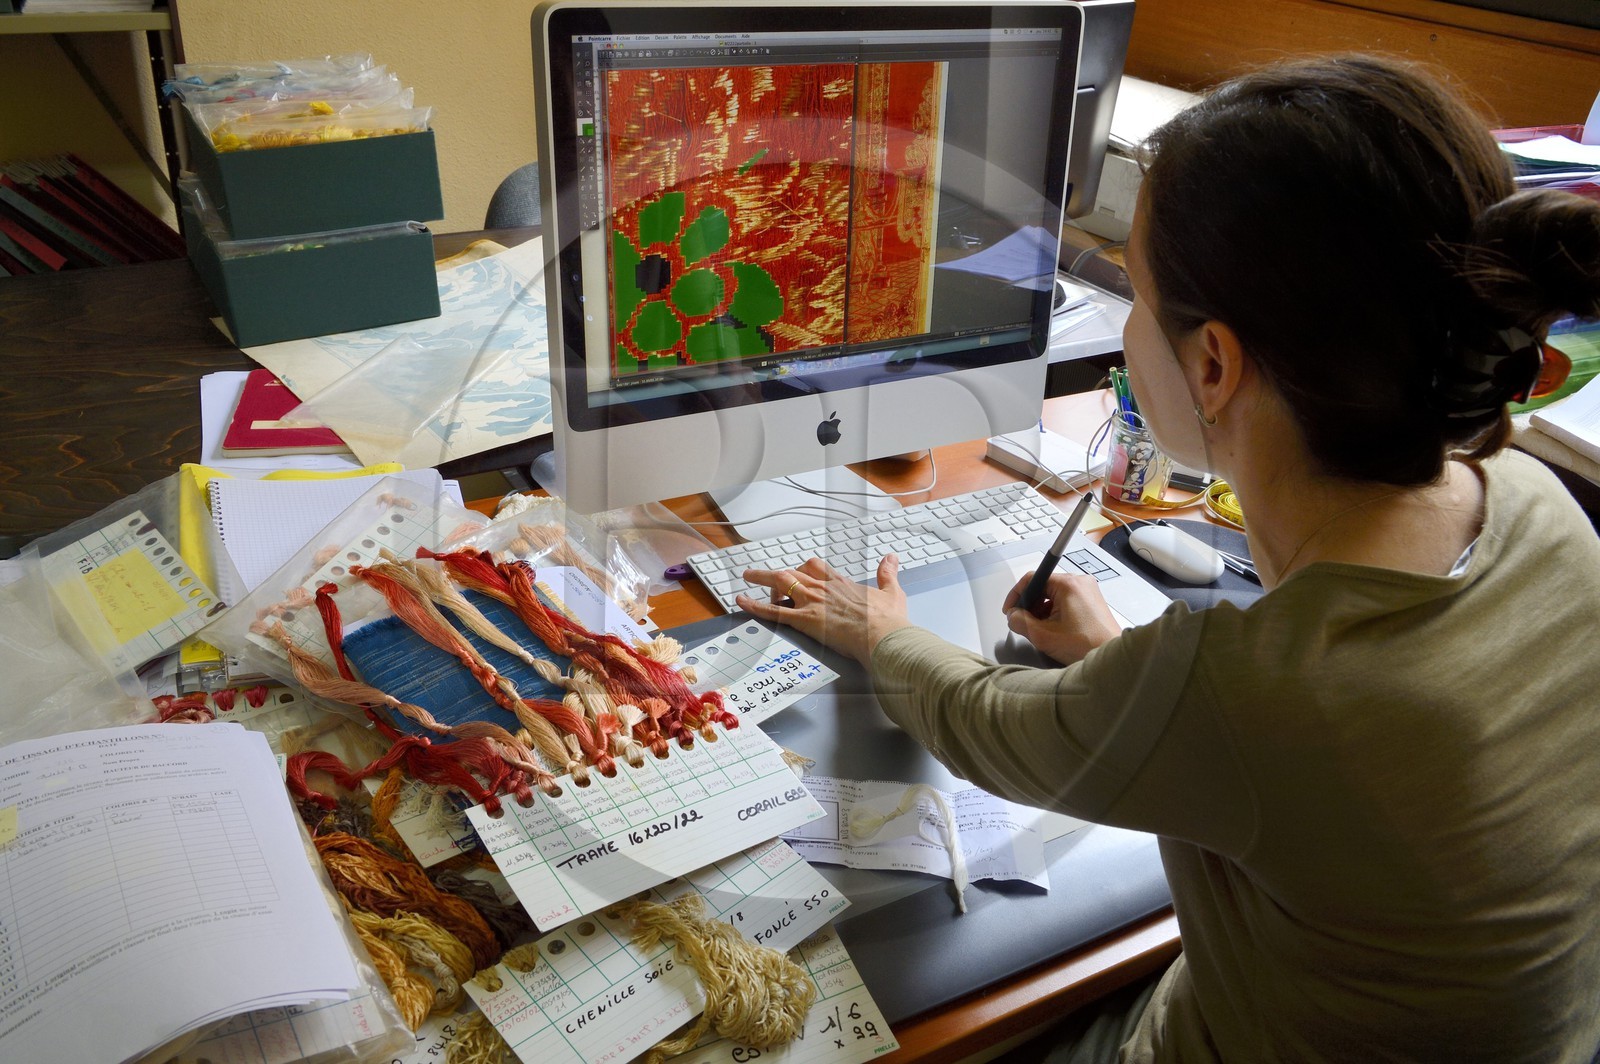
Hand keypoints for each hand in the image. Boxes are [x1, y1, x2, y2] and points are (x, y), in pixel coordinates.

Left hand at [735, 555, 911, 664]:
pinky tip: (742, 601)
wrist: (883, 635)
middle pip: (793, 571)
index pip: (815, 567)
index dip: (802, 568)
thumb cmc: (888, 619)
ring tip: (748, 576)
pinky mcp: (805, 620)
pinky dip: (755, 605)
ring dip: (761, 578)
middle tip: (762, 573)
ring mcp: (812, 603)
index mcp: (840, 583)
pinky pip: (774, 611)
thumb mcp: (891, 591)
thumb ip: (888, 573)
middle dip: (776, 572)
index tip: (796, 571)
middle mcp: (823, 588)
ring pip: (780, 582)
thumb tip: (891, 558)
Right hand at [1002, 571, 1119, 664]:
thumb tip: (1013, 616)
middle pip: (1043, 586)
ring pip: (1053, 595)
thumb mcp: (1044, 635)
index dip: (1017, 595)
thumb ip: (1021, 622)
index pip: (1033, 578)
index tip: (1011, 609)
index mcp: (1068, 584)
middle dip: (1030, 605)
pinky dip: (1054, 613)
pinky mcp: (1091, 602)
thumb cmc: (1087, 645)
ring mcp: (1087, 592)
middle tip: (1023, 622)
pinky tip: (1052, 629)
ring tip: (1040, 629)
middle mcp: (1080, 583)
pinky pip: (1065, 601)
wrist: (1110, 657)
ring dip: (1042, 611)